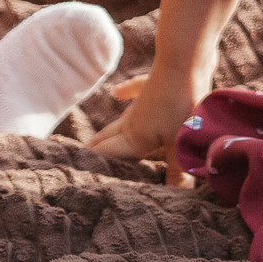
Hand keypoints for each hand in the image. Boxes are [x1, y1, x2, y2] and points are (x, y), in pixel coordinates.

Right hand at [88, 67, 209, 186]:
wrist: (186, 60)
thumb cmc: (183, 106)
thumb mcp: (181, 145)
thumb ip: (177, 174)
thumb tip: (177, 201)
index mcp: (134, 137)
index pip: (106, 155)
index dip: (93, 165)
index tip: (76, 176)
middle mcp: (132, 120)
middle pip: (108, 138)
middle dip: (97, 152)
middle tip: (81, 164)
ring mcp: (141, 102)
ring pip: (120, 121)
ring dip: (110, 132)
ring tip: (96, 141)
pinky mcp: (154, 85)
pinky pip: (135, 91)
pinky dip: (126, 93)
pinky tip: (118, 93)